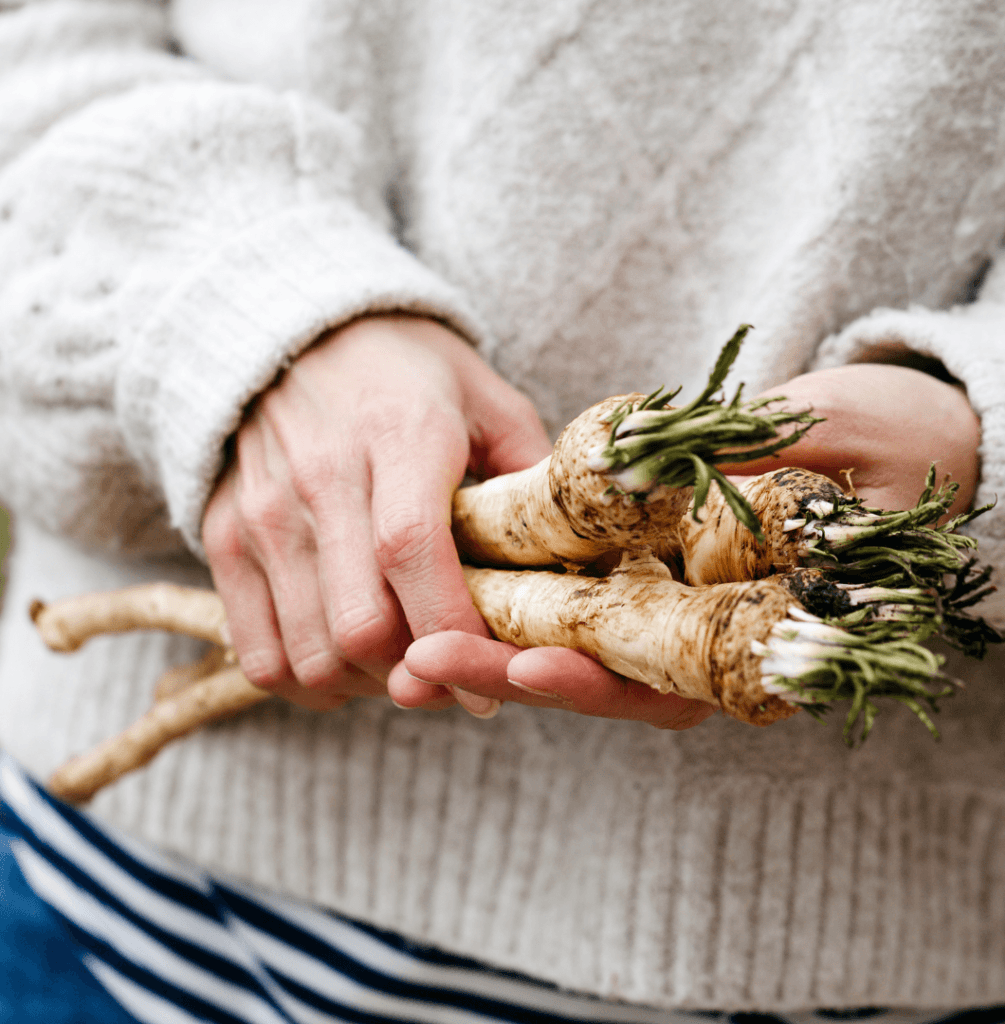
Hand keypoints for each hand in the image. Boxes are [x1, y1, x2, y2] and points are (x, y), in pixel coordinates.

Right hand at [201, 314, 550, 710]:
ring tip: (402, 666)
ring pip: (311, 652)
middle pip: (360, 624)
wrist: (295, 332)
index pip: (413, 551)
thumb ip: (530, 474)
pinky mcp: (224, 537)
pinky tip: (346, 662)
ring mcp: (263, 513)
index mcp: (399, 436)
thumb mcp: (486, 397)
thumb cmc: (408, 371)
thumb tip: (580, 558)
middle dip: (417, 672)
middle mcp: (321, 477)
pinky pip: (260, 652)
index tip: (489, 680)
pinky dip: (308, 680)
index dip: (454, 630)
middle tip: (450, 673)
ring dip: (367, 684)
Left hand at [390, 362, 979, 727]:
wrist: (893, 440)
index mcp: (762, 633)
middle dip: (511, 673)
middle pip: (600, 679)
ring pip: (571, 649)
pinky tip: (444, 586)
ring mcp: (670, 612)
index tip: (535, 665)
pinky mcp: (637, 577)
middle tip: (427, 659)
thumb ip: (769, 472)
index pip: (670, 683)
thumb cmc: (890, 444)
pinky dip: (508, 599)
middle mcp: (708, 639)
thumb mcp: (843, 446)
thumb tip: (668, 483)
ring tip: (409, 642)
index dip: (601, 684)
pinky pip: (567, 601)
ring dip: (488, 647)